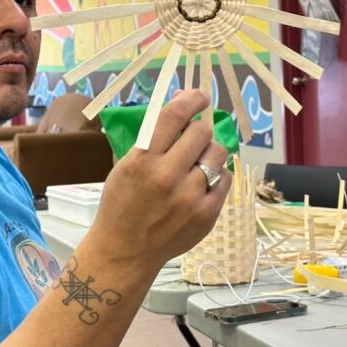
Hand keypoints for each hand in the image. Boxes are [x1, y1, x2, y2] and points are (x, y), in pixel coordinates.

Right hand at [87, 89, 231, 272]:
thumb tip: (183, 101)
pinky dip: (215, 175)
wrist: (125, 250)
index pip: (174, 116)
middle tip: (192, 136)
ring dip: (208, 151)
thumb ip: (154, 136)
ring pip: (218, 153)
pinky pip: (225, 178)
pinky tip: (201, 182)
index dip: (191, 99)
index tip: (199, 95)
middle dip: (199, 128)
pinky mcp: (207, 215)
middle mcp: (167, 177)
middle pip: (202, 132)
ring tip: (197, 161)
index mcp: (142, 161)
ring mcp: (190, 198)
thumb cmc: (122, 203)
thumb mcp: (126, 164)